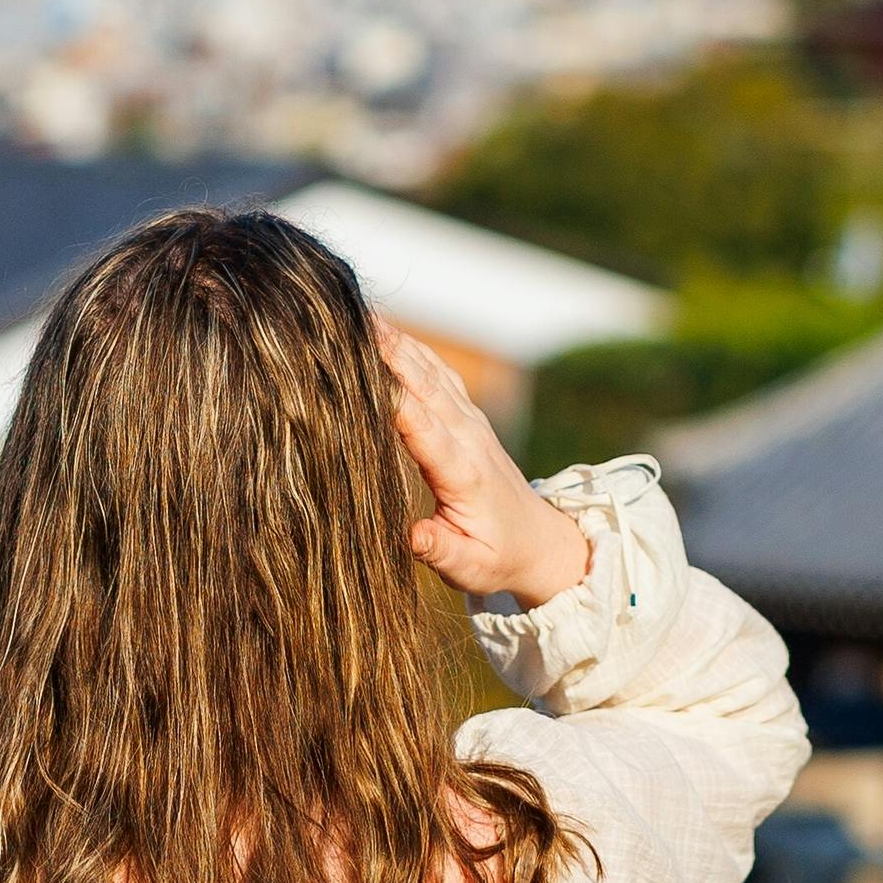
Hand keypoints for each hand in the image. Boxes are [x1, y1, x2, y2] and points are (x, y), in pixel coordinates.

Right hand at [377, 320, 592, 609]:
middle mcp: (467, 435)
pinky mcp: (467, 414)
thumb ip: (440, 549)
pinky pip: (437, 372)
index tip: (354, 370)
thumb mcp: (470, 568)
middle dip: (387, 352)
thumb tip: (412, 536)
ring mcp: (470, 420)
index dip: (390, 396)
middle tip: (345, 322)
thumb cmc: (497, 557)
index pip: (422, 425)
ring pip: (430, 370)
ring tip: (357, 313)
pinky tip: (385, 329)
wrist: (538, 541)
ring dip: (397, 341)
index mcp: (462, 471)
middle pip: (423, 383)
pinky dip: (410, 348)